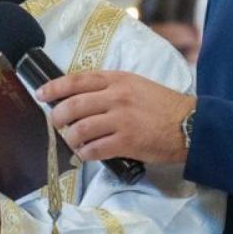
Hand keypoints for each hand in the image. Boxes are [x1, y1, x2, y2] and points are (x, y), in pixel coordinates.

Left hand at [38, 71, 195, 165]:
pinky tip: (86, 154)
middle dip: (58, 117)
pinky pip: (94, 149)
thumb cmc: (164, 106)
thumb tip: (82, 98)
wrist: (191, 124)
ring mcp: (121, 120)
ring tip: (72, 141)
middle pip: (73, 105)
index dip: (55, 87)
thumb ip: (111, 88)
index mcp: (118, 79)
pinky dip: (85, 154)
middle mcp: (117, 97)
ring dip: (70, 138)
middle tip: (56, 124)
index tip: (41, 94)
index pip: (78, 80)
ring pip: (80, 129)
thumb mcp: (137, 85)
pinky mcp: (126, 142)